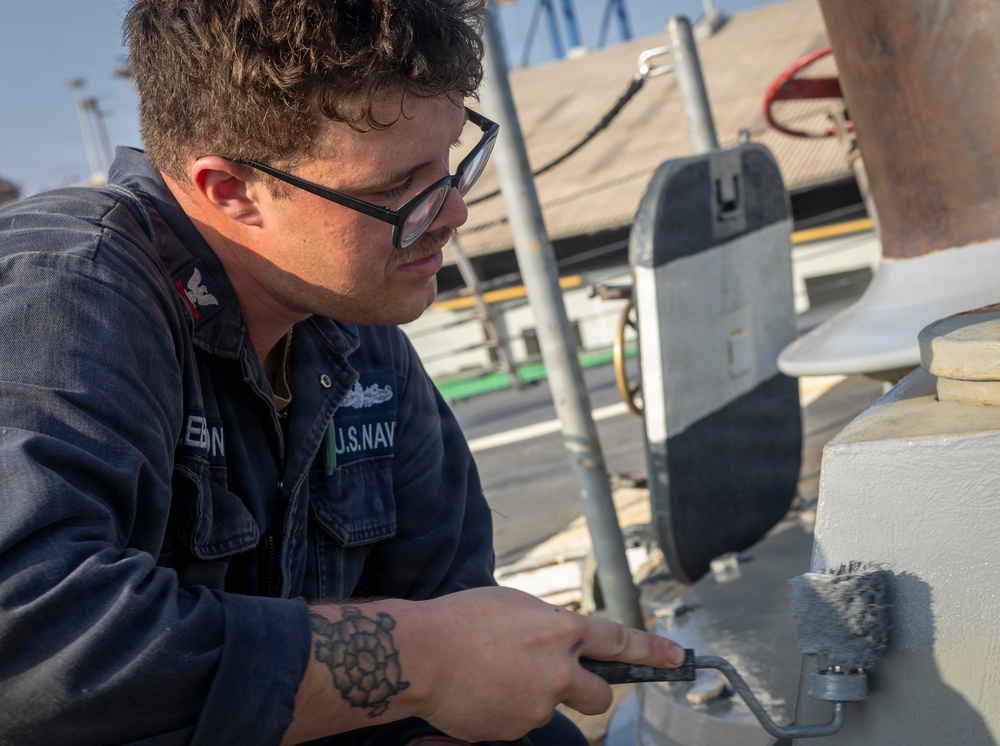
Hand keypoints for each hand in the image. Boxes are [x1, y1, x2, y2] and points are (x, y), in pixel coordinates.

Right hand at [414, 586, 683, 741]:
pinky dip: (508, 709)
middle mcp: (558, 670)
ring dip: (535, 695)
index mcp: (560, 630)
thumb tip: (560, 639)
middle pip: (600, 695)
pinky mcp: (516, 730)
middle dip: (591, 690)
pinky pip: (522, 720)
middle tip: (560, 680)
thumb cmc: (460, 620)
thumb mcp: (513, 604)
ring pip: (553, 706)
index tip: (676, 657)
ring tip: (494, 675)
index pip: (618, 640)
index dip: (652, 650)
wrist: (420, 656)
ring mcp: (538, 705)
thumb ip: (547, 624)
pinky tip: (482, 691)